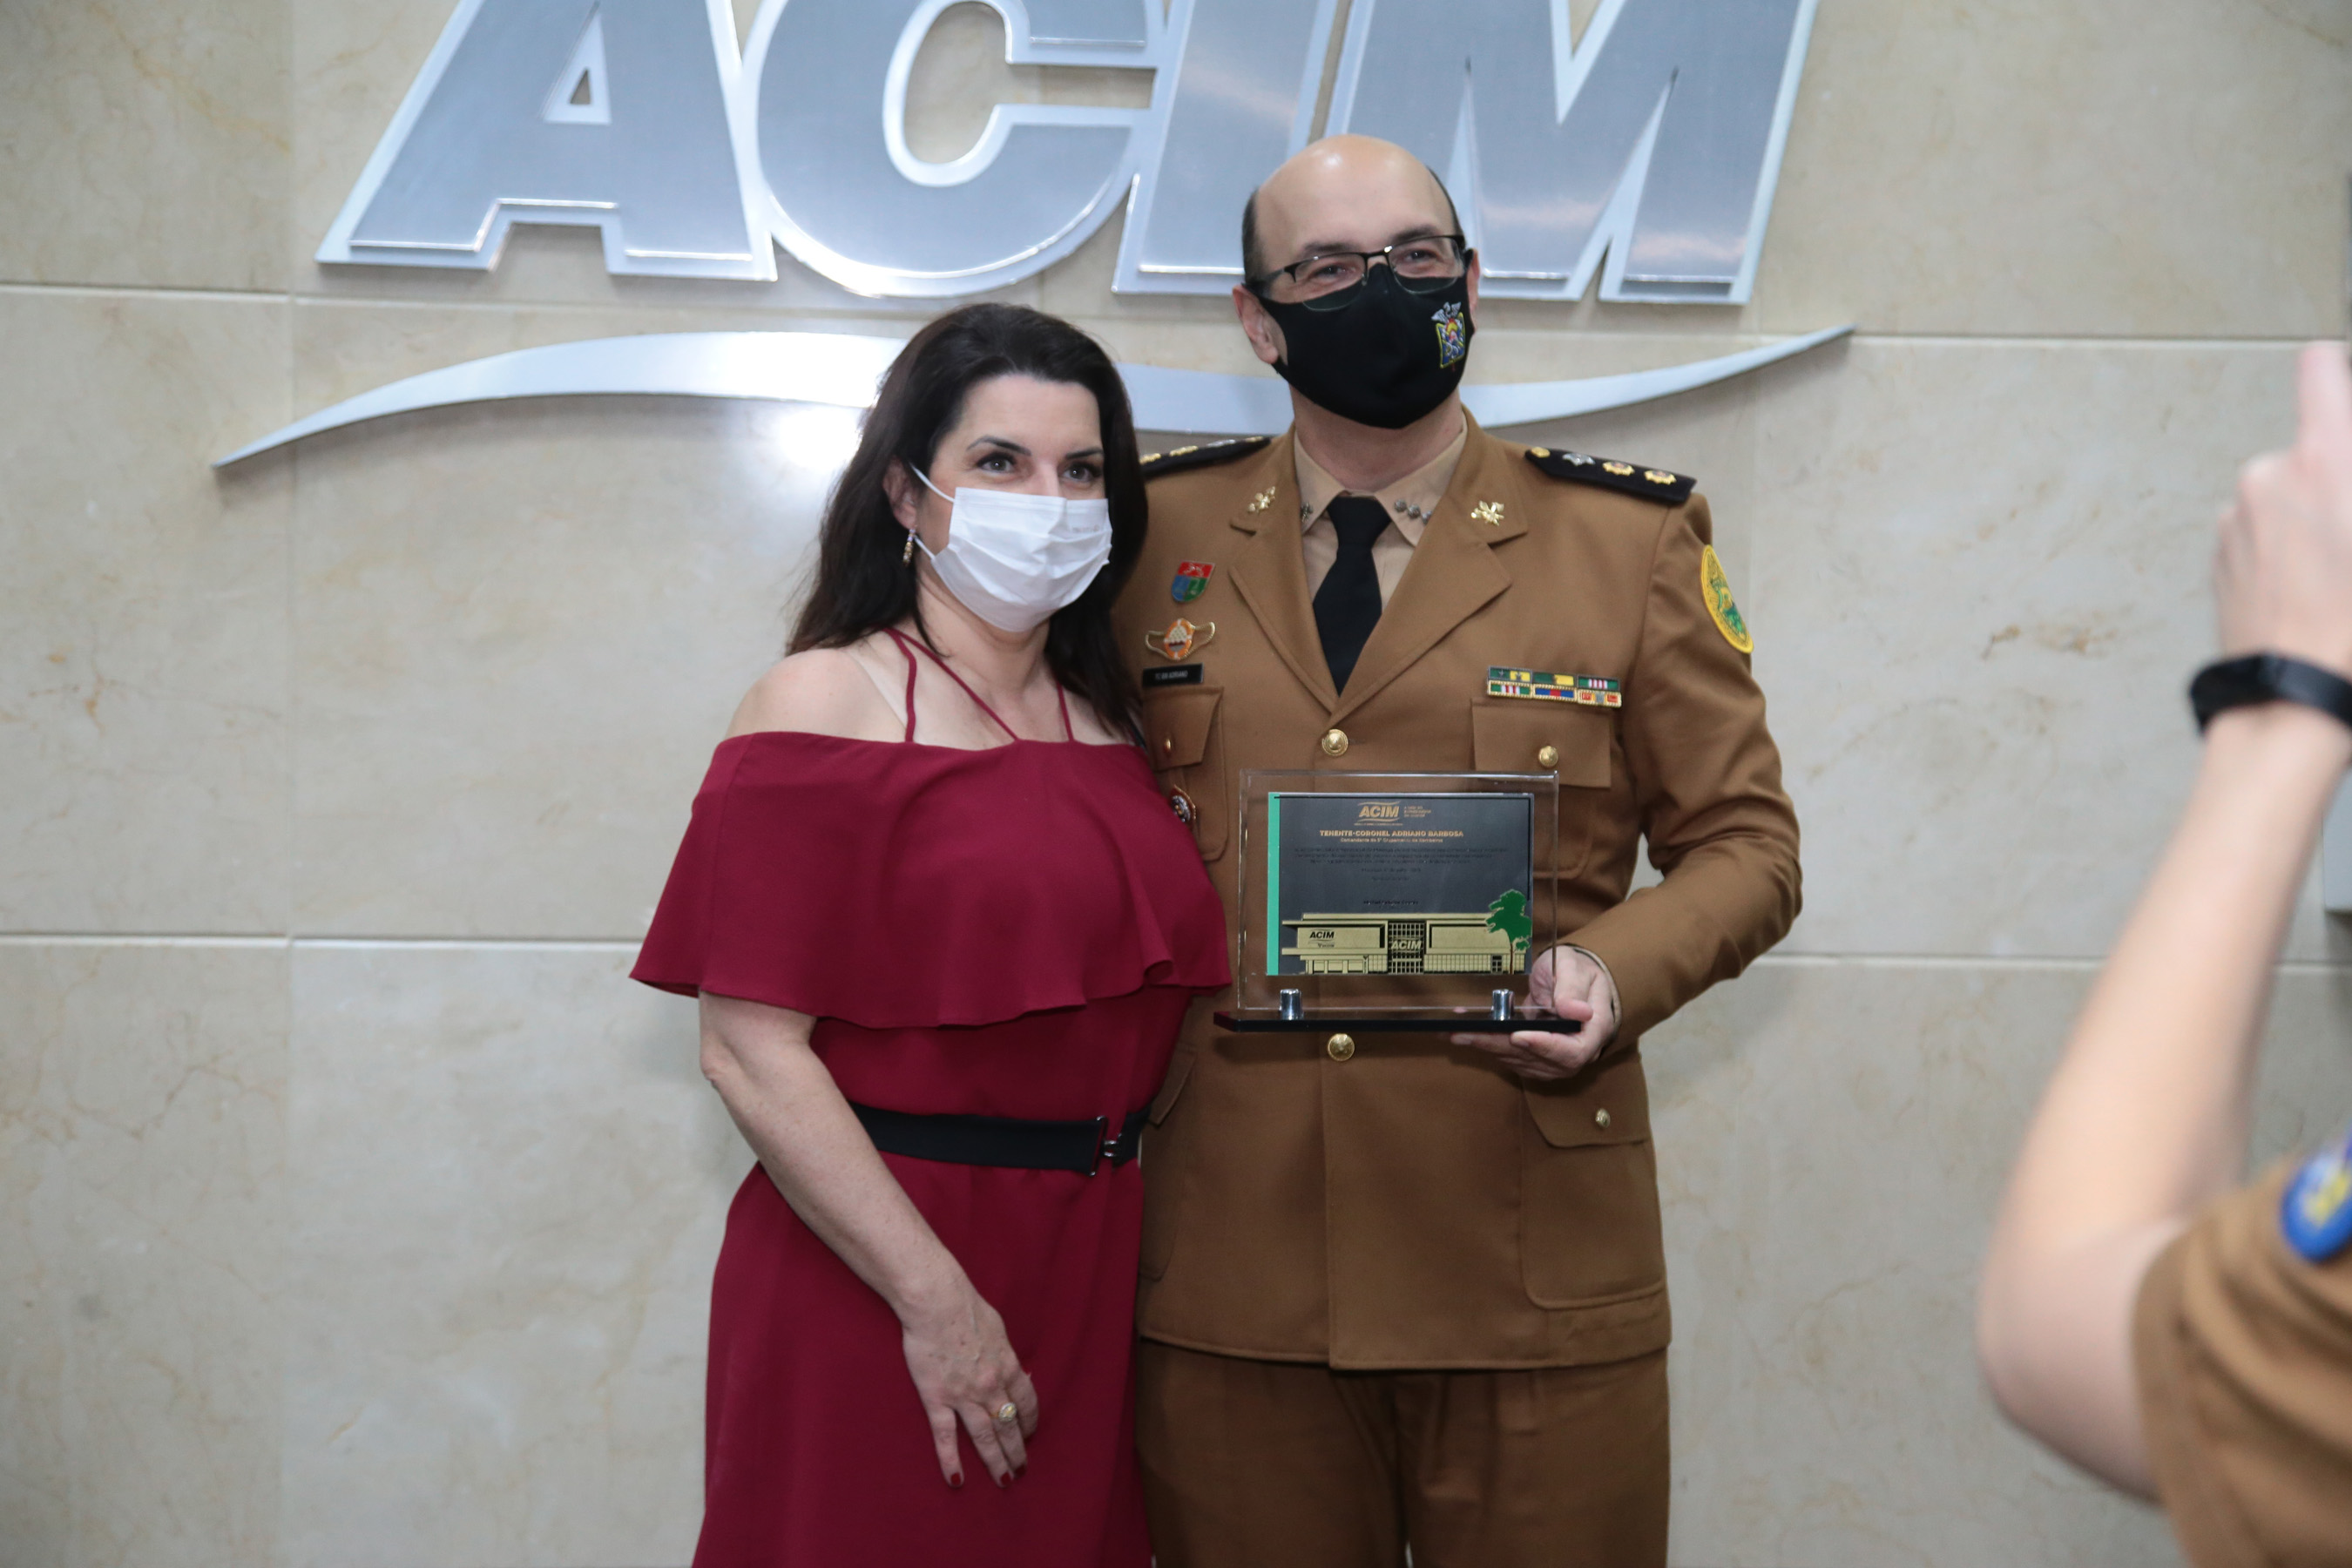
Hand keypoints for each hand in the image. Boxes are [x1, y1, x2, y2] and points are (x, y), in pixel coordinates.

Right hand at [899, 1277, 1037, 1488]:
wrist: (936, 1302)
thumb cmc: (966, 1308)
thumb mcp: (998, 1330)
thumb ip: (1004, 1354)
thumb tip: (1011, 1369)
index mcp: (1007, 1367)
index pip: (1025, 1403)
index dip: (1029, 1422)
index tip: (1029, 1435)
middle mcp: (990, 1386)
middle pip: (1009, 1426)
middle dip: (1017, 1450)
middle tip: (1021, 1469)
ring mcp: (964, 1395)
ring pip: (984, 1437)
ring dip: (996, 1461)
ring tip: (1004, 1480)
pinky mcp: (937, 1398)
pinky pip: (946, 1435)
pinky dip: (951, 1460)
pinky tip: (957, 1479)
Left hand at [1450, 945, 1618, 1079]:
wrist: (1573, 980)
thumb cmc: (1577, 971)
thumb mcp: (1575, 969)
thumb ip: (1573, 989)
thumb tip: (1577, 1012)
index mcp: (1594, 1031)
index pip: (1573, 1052)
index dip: (1545, 1046)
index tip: (1518, 1036)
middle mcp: (1576, 1053)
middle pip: (1539, 1060)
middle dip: (1501, 1046)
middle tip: (1467, 1034)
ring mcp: (1555, 1059)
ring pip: (1520, 1060)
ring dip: (1488, 1047)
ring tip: (1458, 1034)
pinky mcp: (1536, 1057)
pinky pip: (1512, 1056)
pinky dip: (1489, 1045)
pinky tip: (1465, 1034)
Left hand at [2215, 343, 2351, 675]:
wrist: (2297, 697)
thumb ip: (2349, 474)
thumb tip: (2340, 470)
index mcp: (2324, 460)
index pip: (2320, 373)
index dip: (2334, 373)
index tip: (2340, 376)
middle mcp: (2267, 476)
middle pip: (2313, 451)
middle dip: (2341, 481)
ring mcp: (2235, 518)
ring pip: (2289, 496)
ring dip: (2317, 518)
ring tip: (2340, 574)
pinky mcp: (2220, 556)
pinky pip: (2264, 532)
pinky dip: (2289, 547)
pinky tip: (2314, 590)